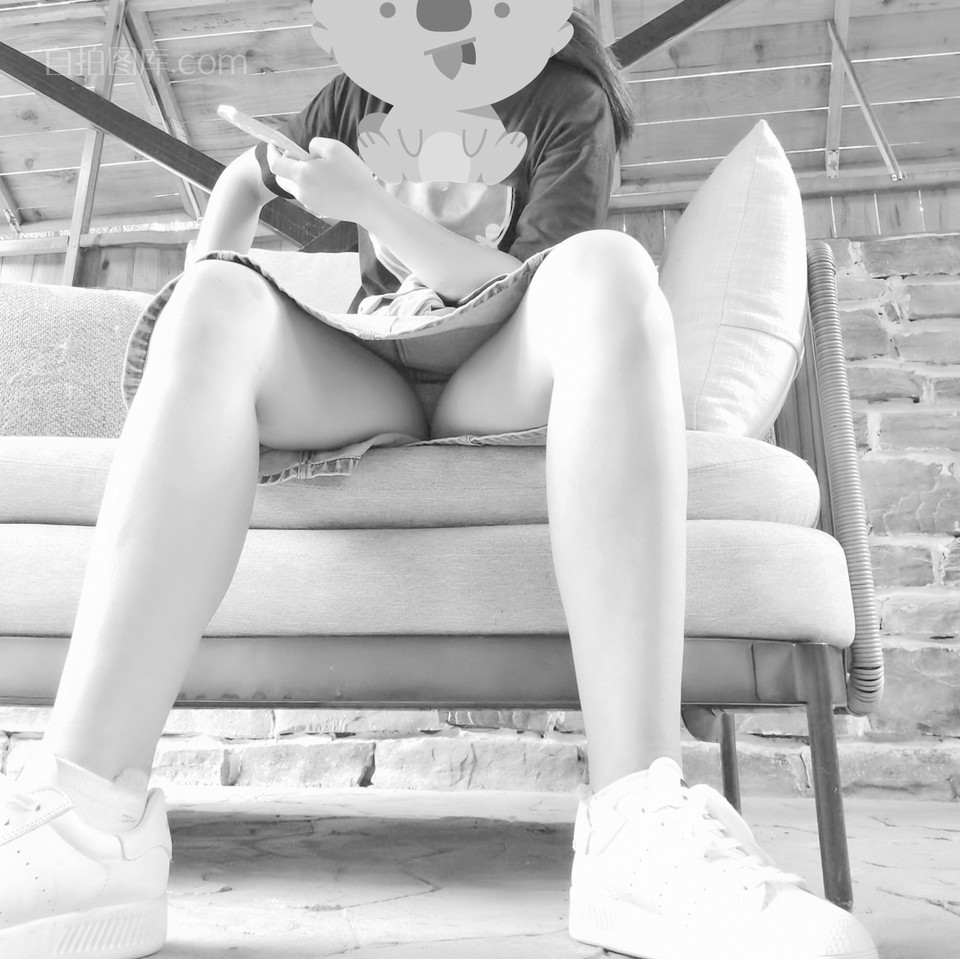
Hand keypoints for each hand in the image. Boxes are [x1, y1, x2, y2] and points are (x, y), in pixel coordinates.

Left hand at [267, 137, 381, 225]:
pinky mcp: (318, 209)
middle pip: (282, 177)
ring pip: (294, 186)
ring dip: (299, 175)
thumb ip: (313, 144)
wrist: (369, 205)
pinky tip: (329, 182)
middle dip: (285, 164)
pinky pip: (307, 194)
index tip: (274, 144)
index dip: (272, 152)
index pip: (275, 164)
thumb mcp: (333, 147)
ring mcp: (309, 203)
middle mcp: (301, 191)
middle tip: (299, 155)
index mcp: (301, 175)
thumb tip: (306, 151)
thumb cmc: (353, 174)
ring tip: (320, 169)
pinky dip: (311, 185)